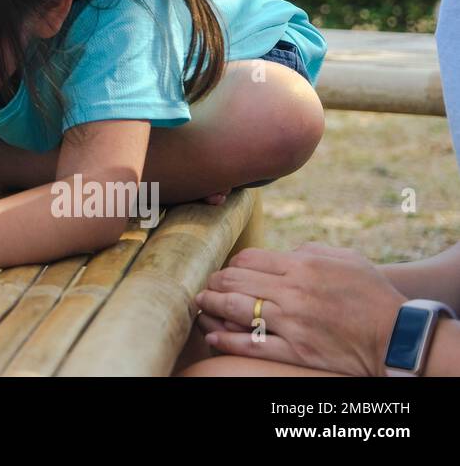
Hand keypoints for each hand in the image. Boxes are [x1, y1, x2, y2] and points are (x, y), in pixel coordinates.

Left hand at [194, 242, 405, 375]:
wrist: (399, 337)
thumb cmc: (373, 294)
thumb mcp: (345, 258)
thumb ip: (309, 249)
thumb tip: (284, 250)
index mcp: (303, 265)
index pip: (249, 259)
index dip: (232, 264)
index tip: (228, 270)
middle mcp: (293, 292)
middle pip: (236, 281)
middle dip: (215, 282)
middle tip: (206, 285)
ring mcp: (293, 323)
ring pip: (237, 310)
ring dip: (212, 305)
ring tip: (202, 304)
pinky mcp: (297, 351)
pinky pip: (252, 344)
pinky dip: (228, 339)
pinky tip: (213, 335)